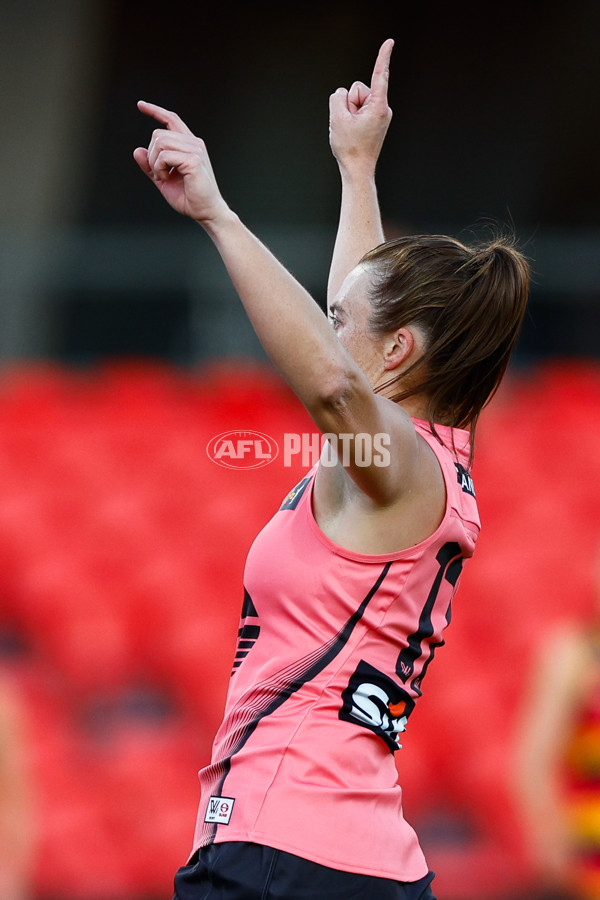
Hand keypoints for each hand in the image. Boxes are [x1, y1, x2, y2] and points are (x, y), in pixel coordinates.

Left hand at [133, 102, 229, 224]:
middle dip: (151, 155)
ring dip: (155, 163)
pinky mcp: (194, 160)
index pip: (171, 119)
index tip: (140, 105)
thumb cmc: (189, 197)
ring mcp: (195, 150)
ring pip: (159, 142)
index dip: (155, 111)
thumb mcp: (163, 179)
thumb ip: (151, 165)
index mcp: (189, 144)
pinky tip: (168, 179)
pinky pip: (164, 155)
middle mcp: (194, 143)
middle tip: (160, 174)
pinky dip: (160, 168)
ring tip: (164, 177)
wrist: (206, 212)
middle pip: (158, 134)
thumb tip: (137, 150)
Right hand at [329, 38, 393, 175]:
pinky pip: (358, 110)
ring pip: (356, 101)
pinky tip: (352, 132)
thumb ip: (337, 98)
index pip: (380, 75)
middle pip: (358, 89)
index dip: (383, 56)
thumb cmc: (350, 148)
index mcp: (378, 106)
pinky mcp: (374, 120)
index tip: (390, 41)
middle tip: (349, 125)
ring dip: (349, 113)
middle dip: (349, 103)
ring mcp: (379, 115)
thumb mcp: (336, 119)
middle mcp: (383, 108)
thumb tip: (342, 94)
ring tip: (351, 130)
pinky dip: (351, 118)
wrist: (357, 170)